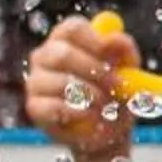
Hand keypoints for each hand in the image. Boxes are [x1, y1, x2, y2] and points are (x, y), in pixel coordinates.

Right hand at [24, 14, 138, 160]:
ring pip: (61, 82)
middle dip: (94, 70)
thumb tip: (113, 38)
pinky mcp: (34, 106)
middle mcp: (45, 56)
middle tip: (116, 84)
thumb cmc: (114, 95)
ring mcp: (36, 81)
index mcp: (66, 40)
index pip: (72, 28)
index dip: (93, 39)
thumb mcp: (128, 71)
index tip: (111, 54)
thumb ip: (124, 51)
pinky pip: (54, 106)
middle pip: (63, 53)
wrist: (106, 132)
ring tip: (105, 105)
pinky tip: (88, 115)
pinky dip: (78, 112)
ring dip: (90, 95)